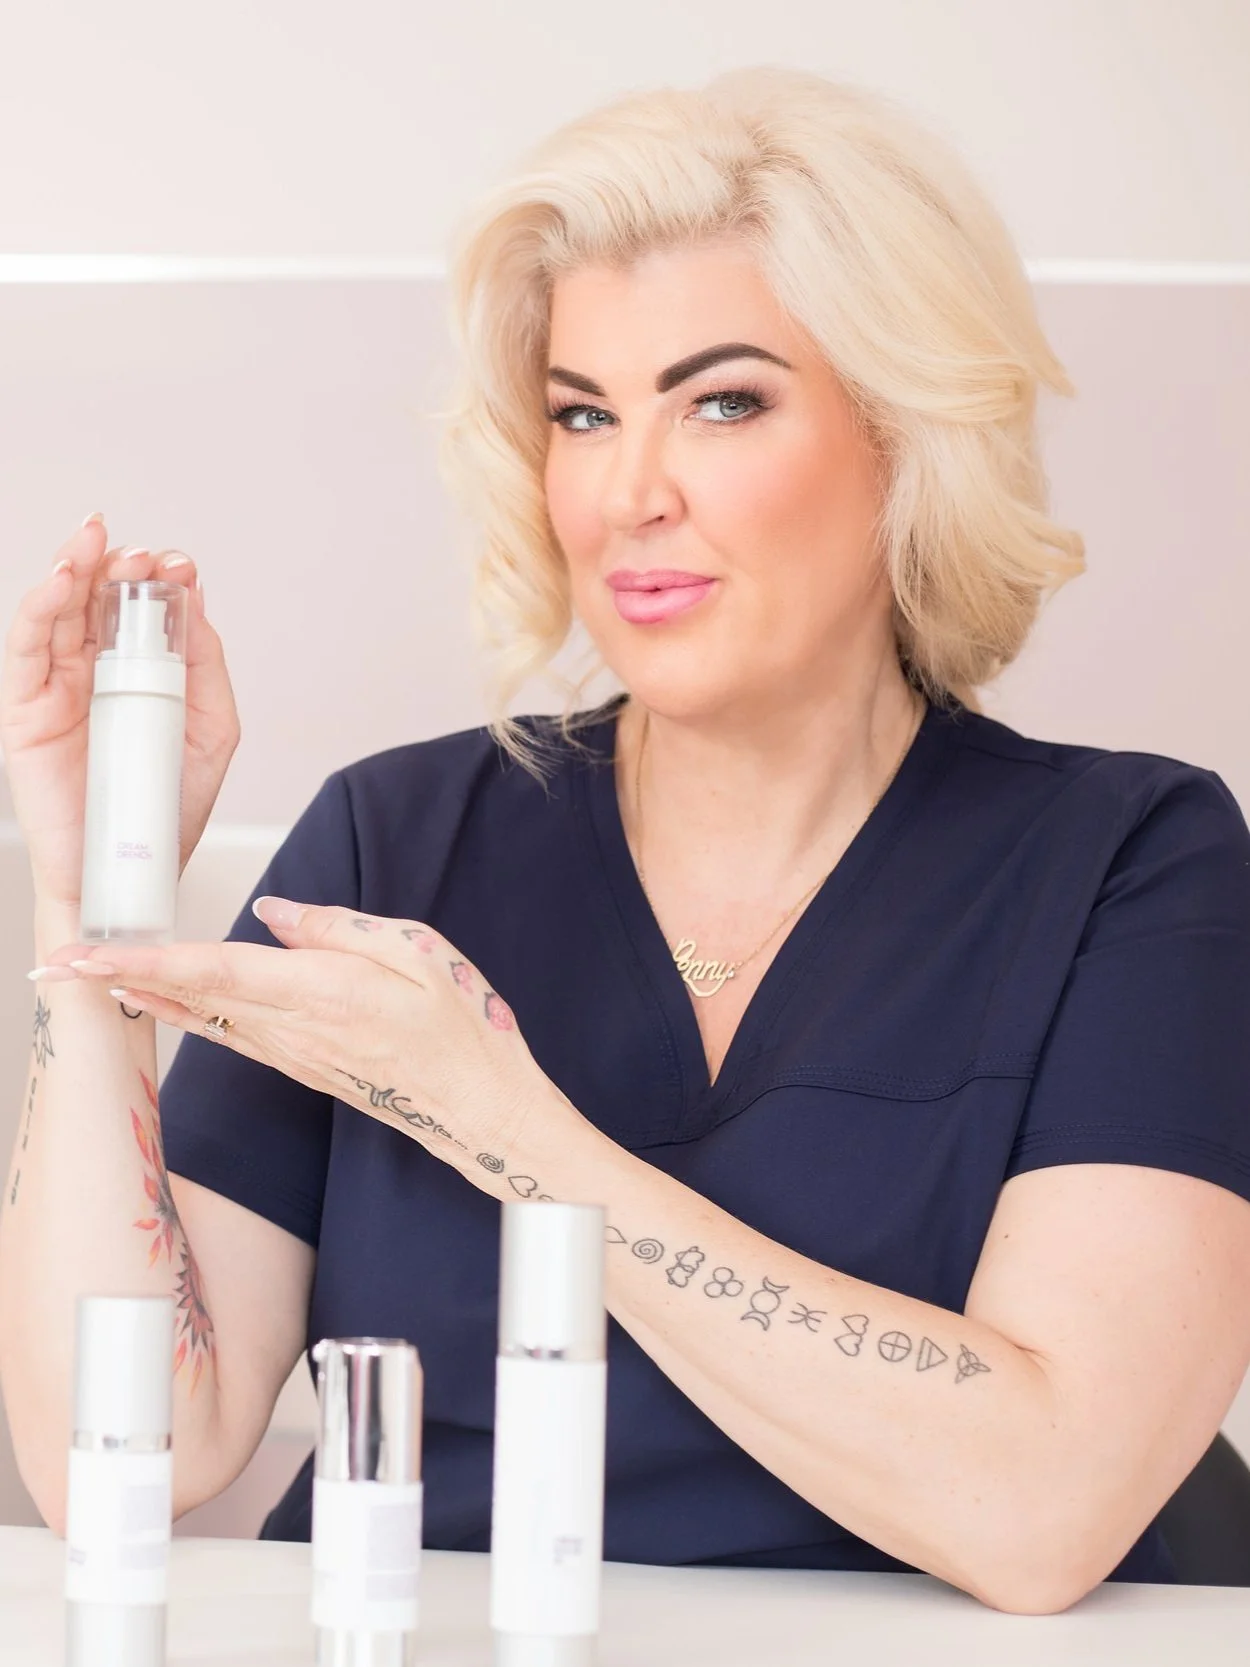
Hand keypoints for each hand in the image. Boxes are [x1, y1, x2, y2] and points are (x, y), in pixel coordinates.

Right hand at [0, 516, 239, 908]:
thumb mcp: (210, 732)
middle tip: (141, 555)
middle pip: (98, 600)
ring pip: (59, 611)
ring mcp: (57, 687)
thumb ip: (205, 670)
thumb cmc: (166, 813)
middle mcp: (96, 674)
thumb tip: (198, 607)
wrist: (127, 875)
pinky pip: (26, 648)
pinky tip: (60, 579)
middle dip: (117, 567)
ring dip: (75, 568)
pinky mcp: (24, 708)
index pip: (143, 612)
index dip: (158, 581)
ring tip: (95, 541)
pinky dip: (38, 606)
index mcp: (141, 676)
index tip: (180, 566)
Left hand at [35, 899, 576, 1194]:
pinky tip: (156, 1000)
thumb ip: (339, 928)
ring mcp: (293, 1054)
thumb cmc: (463, 1028)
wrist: (479, 1107)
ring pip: (202, 1017)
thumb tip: (274, 914)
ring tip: (86, 974)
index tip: (92, 954)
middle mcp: (295, 1028)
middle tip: (55, 963)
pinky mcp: (298, 1066)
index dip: (147, 960)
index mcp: (324, 991)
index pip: (215, 970)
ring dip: (140, 994)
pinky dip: (183, 1013)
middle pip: (190, 996)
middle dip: (119, 978)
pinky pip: (227, 1034)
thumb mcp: (419, 952)